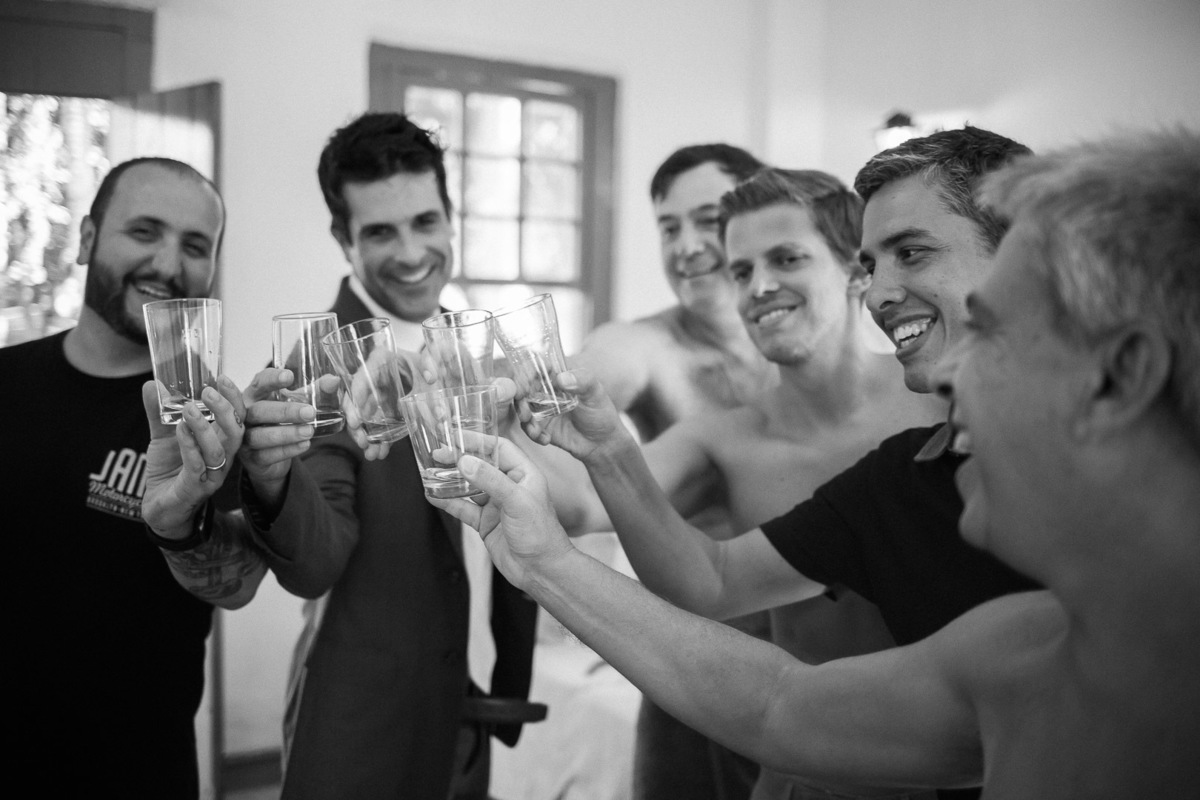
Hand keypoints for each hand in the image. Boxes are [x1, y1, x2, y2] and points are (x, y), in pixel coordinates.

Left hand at [141, 377, 244, 538]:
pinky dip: (189, 447)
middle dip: (225, 409)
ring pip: (218, 450)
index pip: (237, 418)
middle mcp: (223, 458)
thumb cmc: (170, 470)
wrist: (160, 508)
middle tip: (208, 391)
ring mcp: (211, 475)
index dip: (233, 398)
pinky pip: (197, 467)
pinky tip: (180, 431)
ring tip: (189, 409)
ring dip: (205, 428)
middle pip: (236, 432)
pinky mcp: (194, 489)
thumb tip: (152, 384)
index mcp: (221, 442)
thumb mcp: (163, 436)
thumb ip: (159, 412)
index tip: (222, 378)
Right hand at [240, 368, 318, 501]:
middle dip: (285, 411)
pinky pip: (266, 455)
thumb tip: (333, 381)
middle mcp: (245, 415)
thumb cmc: (283, 420)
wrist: (271, 455)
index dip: (272, 379)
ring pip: (261, 435)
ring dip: (287, 433)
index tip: (289, 376)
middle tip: (310, 412)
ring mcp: (244, 437)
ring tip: (309, 431)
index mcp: (255, 395)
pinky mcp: (251, 458)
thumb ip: (316, 391)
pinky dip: (287, 450)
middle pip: (260, 411)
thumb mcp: (299, 402)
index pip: (259, 382)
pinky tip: (304, 445)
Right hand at [340, 347, 433, 460]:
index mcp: (382, 360)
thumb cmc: (429, 365)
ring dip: (365, 436)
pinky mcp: (383, 409)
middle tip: (362, 440)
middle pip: (356, 400)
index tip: (356, 418)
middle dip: (357, 423)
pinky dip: (378, 438)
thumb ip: (431, 373)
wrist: (437, 372)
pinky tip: (380, 451)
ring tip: (371, 453)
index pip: (363, 377)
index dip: (356, 398)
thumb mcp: (430, 367)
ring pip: (363, 416)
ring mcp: (377, 395)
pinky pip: (376, 424)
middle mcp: (374, 378)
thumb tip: (434, 387)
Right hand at [427, 438, 572, 589]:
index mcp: (524, 474)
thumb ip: (490, 480)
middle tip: (437, 454)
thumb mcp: (517, 501)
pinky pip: (463, 508)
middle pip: (481, 465)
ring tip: (430, 472)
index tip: (455, 436)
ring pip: (469, 486)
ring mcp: (496, 505)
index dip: (478, 440)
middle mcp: (509, 486)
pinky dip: (448, 502)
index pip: (499, 448)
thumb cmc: (540, 533)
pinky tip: (433, 496)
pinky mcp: (486, 523)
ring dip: (451, 480)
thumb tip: (465, 462)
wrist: (541, 570)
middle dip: (459, 459)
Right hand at [518, 368, 626, 460]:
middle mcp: (545, 390)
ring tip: (535, 429)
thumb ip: (583, 381)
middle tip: (525, 411)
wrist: (602, 441)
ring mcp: (541, 408)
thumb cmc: (600, 412)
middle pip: (523, 388)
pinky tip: (546, 439)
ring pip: (522, 408)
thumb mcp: (595, 393)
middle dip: (519, 399)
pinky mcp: (540, 426)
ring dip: (524, 418)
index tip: (525, 382)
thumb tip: (562, 378)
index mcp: (557, 376)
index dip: (526, 373)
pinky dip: (533, 433)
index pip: (536, 368)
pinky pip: (528, 428)